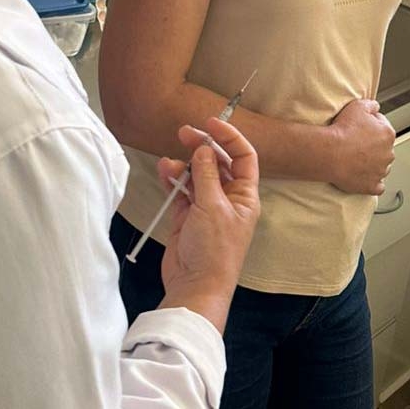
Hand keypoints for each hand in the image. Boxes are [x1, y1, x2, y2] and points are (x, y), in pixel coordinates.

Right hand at [157, 118, 259, 333]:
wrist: (195, 286)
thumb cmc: (214, 250)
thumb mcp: (213, 206)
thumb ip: (207, 174)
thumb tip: (204, 148)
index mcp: (245, 196)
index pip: (243, 157)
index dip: (230, 138)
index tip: (212, 123)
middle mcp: (228, 199)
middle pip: (218, 163)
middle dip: (203, 146)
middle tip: (184, 133)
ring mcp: (207, 207)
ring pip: (196, 175)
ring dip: (183, 166)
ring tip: (168, 163)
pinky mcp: (187, 216)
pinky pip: (180, 191)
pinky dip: (173, 180)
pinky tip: (164, 171)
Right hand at [326, 99, 395, 195]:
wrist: (330, 152)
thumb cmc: (343, 130)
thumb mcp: (358, 106)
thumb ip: (371, 105)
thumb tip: (375, 106)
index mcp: (388, 134)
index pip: (383, 127)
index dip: (370, 125)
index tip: (360, 127)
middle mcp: (388, 153)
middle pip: (383, 148)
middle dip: (373, 146)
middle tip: (356, 143)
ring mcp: (380, 171)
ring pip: (381, 167)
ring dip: (373, 164)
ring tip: (356, 160)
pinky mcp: (372, 186)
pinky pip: (377, 186)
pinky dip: (372, 182)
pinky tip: (363, 177)